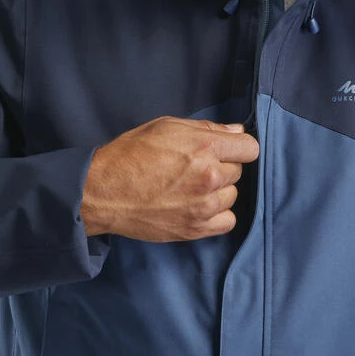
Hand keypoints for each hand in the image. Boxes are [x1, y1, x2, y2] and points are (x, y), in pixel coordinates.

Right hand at [80, 115, 258, 241]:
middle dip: (222, 165)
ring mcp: (204, 206)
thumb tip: (236, 130)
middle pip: (238, 171)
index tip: (227, 147)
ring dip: (219, 190)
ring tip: (193, 186)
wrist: (105, 191)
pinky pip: (227, 221)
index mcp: (204, 147)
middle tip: (196, 165)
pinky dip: (218, 214)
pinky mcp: (196, 229)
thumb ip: (205, 127)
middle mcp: (209, 176)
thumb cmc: (131, 153)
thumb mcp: (166, 126)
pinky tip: (199, 205)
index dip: (238, 145)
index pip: (249, 147)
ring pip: (232, 195)